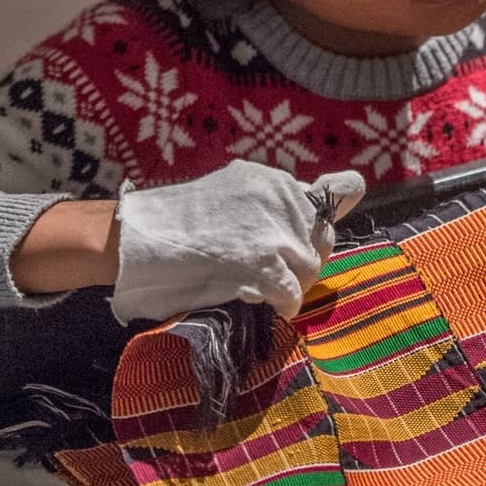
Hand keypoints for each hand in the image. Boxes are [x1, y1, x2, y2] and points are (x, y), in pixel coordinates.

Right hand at [111, 160, 365, 323]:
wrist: (135, 240)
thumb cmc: (181, 224)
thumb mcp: (235, 194)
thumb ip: (277, 202)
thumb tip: (350, 190)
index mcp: (274, 180)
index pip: (336, 194)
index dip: (325, 223)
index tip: (307, 239)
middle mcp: (281, 197)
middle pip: (322, 239)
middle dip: (305, 260)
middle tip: (273, 274)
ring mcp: (273, 230)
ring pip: (310, 267)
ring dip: (293, 285)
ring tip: (262, 289)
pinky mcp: (262, 263)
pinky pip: (292, 292)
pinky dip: (284, 305)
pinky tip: (268, 305)